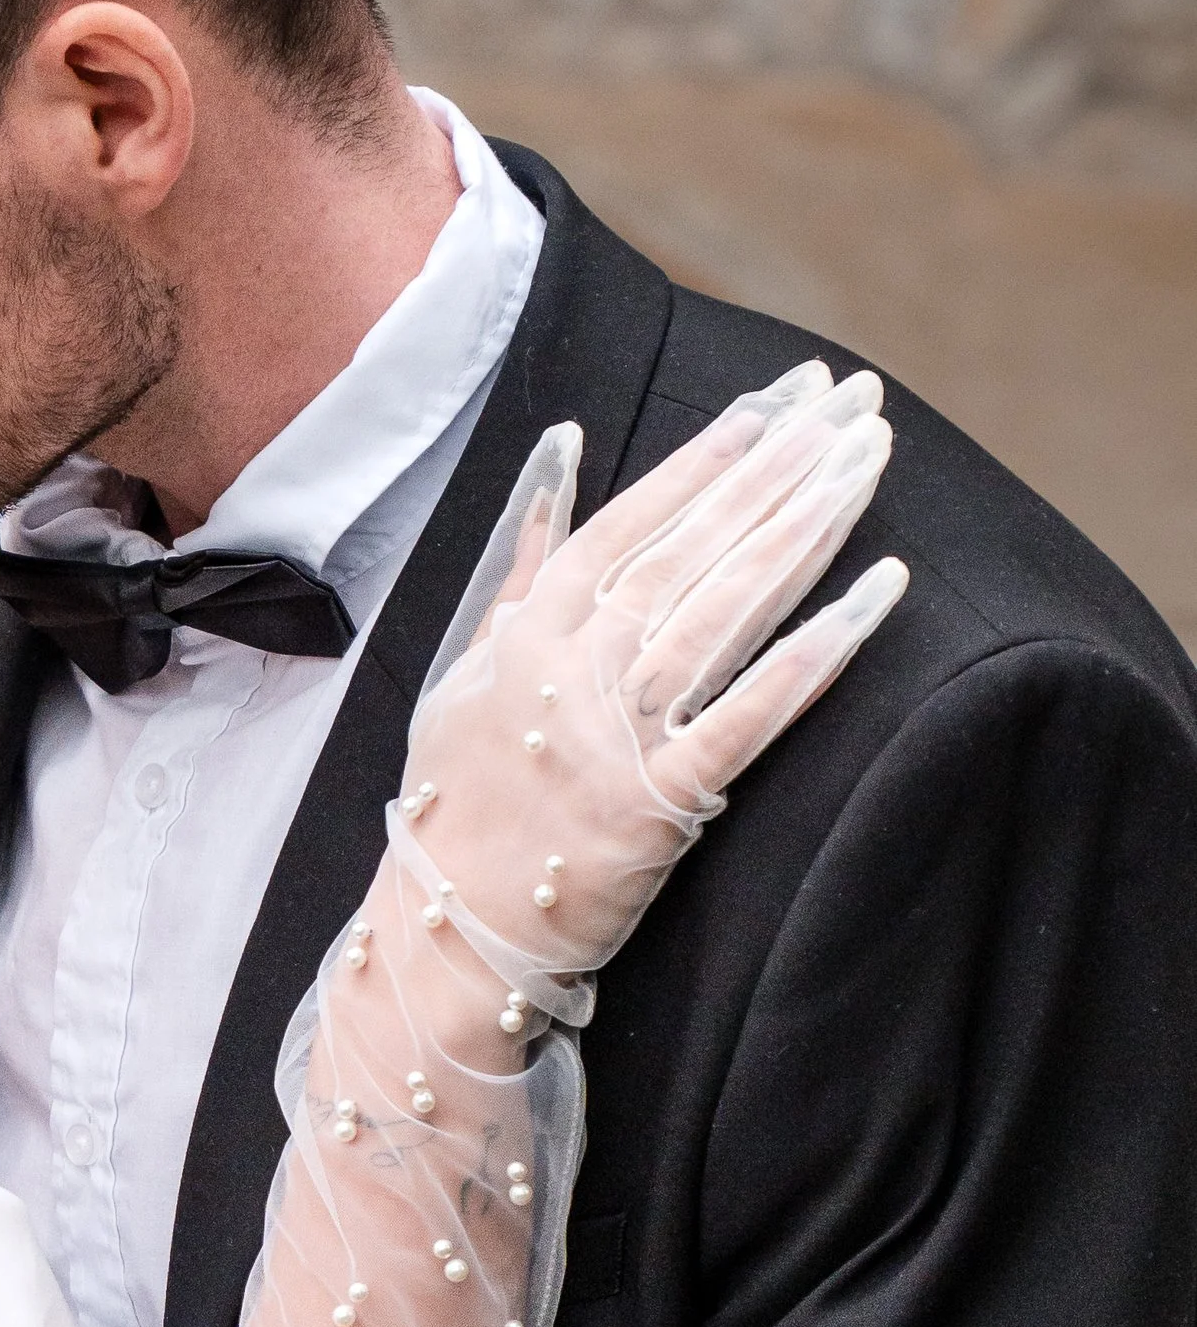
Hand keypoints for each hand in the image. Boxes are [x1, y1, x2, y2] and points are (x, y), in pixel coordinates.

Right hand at [406, 364, 905, 995]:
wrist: (447, 932)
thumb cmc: (460, 802)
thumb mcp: (469, 668)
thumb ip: (525, 561)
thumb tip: (564, 448)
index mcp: (531, 631)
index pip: (636, 517)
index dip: (715, 450)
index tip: (782, 394)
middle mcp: (575, 669)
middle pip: (695, 545)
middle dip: (781, 462)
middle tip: (853, 399)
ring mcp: (618, 735)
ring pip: (727, 608)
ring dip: (807, 526)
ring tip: (869, 458)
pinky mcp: (660, 805)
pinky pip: (754, 714)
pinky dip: (818, 651)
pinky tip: (879, 592)